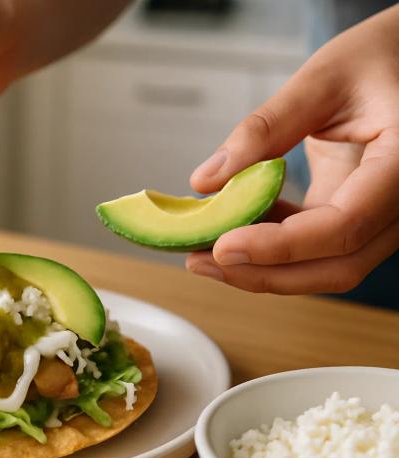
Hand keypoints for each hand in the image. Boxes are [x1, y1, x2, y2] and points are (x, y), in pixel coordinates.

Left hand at [185, 4, 398, 294]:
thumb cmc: (372, 60)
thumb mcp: (319, 81)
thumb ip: (263, 129)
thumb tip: (205, 180)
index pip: (345, 224)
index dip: (281, 245)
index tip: (223, 246)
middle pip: (339, 265)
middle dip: (265, 273)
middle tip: (200, 261)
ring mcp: (387, 218)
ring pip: (329, 268)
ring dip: (264, 269)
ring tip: (203, 254)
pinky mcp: (361, 220)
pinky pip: (318, 249)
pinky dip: (272, 249)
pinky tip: (230, 231)